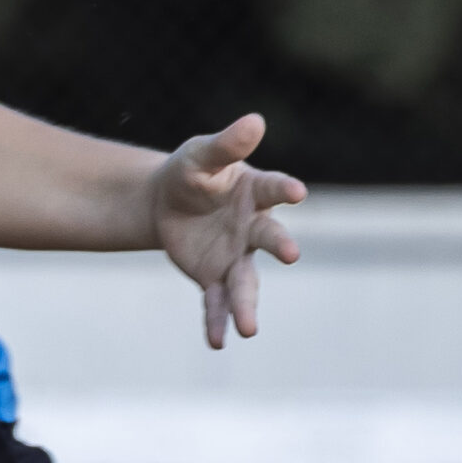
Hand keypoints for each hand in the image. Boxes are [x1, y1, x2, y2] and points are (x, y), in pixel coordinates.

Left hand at [150, 113, 305, 349]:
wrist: (164, 202)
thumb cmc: (192, 172)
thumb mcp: (200, 154)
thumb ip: (226, 144)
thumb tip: (256, 120)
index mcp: (256, 192)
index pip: (275, 188)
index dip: (286, 189)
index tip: (297, 192)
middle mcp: (253, 228)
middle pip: (270, 237)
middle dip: (281, 244)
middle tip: (291, 254)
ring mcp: (236, 255)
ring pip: (246, 282)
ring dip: (247, 305)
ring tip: (249, 330)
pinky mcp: (214, 276)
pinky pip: (217, 301)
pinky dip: (217, 321)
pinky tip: (217, 342)